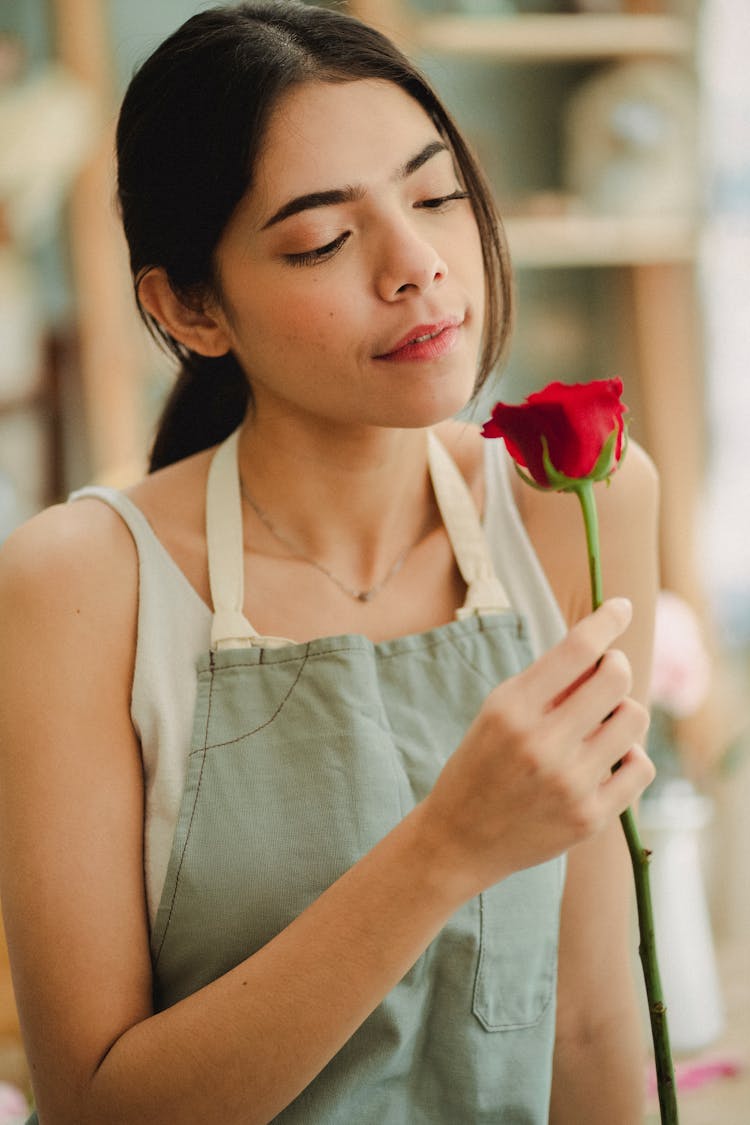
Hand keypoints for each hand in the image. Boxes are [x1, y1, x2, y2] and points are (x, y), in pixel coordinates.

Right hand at [421, 598, 653, 898]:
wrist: (460, 839)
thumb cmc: (481, 764)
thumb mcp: (498, 712)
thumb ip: (548, 684)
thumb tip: (605, 652)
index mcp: (511, 708)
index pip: (576, 649)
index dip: (607, 621)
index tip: (620, 608)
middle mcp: (542, 743)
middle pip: (616, 678)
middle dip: (616, 666)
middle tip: (604, 675)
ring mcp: (570, 783)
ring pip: (635, 718)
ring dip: (624, 712)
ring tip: (601, 724)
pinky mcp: (590, 816)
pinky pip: (640, 765)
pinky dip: (629, 755)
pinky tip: (607, 759)